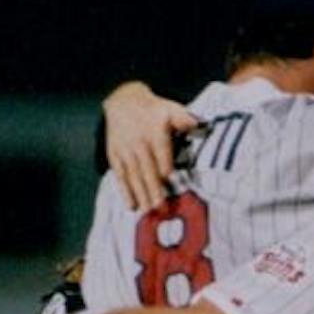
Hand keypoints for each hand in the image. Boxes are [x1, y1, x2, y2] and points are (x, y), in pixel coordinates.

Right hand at [103, 81, 196, 211]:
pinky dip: (125, 192)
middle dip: (153, 188)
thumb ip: (184, 119)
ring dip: (140, 194)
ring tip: (148, 211)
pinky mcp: (115, 156)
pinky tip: (131, 206)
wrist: (123, 102)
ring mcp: (125, 151)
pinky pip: (120, 177)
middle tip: (160, 207)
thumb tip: (199, 125)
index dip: (164, 165)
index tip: (169, 180)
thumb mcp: (170, 109)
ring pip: (134, 176)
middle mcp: (139, 143)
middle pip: (147, 168)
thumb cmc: (154, 110)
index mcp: (154, 132)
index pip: (161, 152)